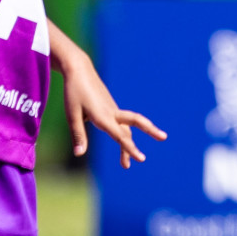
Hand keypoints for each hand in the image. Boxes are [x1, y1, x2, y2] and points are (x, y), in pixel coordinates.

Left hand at [58, 47, 165, 167]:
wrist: (79, 71)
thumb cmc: (74, 93)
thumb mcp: (72, 115)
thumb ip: (78, 135)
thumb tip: (79, 154)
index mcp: (103, 116)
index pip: (120, 136)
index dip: (131, 149)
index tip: (141, 159)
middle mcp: (112, 112)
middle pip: (136, 122)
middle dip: (151, 130)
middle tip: (164, 137)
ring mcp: (113, 109)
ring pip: (127, 127)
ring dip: (130, 143)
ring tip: (125, 164)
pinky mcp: (110, 107)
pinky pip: (120, 124)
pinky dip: (124, 136)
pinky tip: (120, 142)